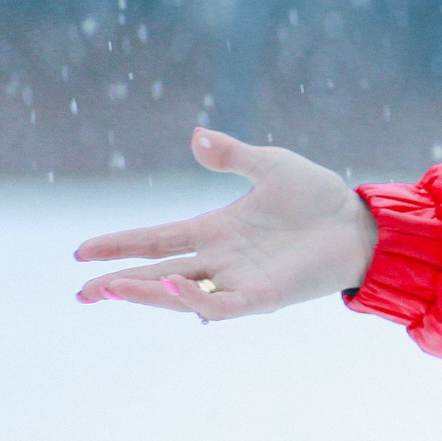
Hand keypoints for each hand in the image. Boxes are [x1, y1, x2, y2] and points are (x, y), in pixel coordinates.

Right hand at [74, 128, 378, 321]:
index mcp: (216, 230)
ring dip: (145, 293)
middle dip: (118, 283)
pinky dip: (194, 299)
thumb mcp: (271, 166)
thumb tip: (193, 136)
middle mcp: (221, 259)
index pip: (157, 239)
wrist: (361, 223)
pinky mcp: (262, 296)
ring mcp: (239, 280)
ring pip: (180, 293)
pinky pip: (221, 304)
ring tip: (108, 290)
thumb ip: (231, 155)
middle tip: (81, 293)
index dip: (120, 244)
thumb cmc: (319, 198)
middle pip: (158, 273)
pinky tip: (171, 286)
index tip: (82, 251)